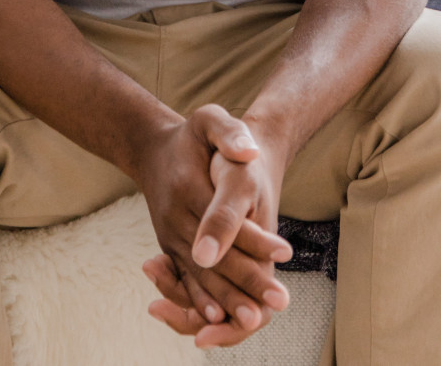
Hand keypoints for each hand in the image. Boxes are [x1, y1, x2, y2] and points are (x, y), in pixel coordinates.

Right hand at [133, 105, 291, 347]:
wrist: (154, 150)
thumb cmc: (191, 137)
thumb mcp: (208, 119)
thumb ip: (229, 132)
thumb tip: (249, 152)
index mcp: (187, 186)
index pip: (225, 218)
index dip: (255, 236)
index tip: (286, 251)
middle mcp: (174, 217)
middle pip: (213, 255)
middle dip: (247, 280)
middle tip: (280, 299)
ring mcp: (170, 237)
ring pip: (199, 275)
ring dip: (227, 300)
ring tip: (256, 319)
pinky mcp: (170, 249)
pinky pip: (184, 280)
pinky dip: (201, 301)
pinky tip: (220, 320)